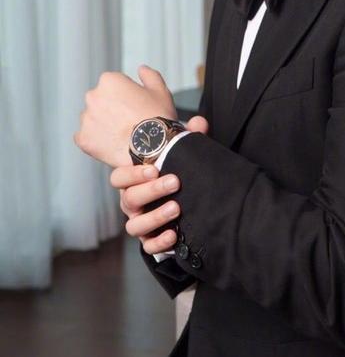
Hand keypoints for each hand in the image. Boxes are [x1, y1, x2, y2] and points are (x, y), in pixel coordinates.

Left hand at [74, 65, 176, 167]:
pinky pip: (87, 138)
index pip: (113, 85)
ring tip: (122, 135)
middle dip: (111, 109)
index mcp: (109, 80)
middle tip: (129, 121)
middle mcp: (93, 96)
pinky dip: (97, 141)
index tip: (135, 106)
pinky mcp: (83, 139)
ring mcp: (86, 118)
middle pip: (100, 101)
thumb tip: (141, 69)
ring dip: (103, 124)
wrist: (153, 148)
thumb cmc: (157, 118)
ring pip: (93, 119)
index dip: (126, 96)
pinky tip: (113, 144)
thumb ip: (149, 75)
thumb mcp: (160, 90)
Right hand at [110, 114, 208, 253]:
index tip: (154, 168)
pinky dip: (158, 242)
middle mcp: (132, 202)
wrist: (185, 201)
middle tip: (174, 182)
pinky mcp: (151, 240)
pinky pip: (148, 246)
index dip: (132, 174)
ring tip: (176, 208)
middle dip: (151, 191)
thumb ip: (188, 137)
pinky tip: (174, 234)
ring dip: (155, 217)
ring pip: (134, 226)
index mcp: (134, 180)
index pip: (119, 177)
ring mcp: (140, 221)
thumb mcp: (181, 153)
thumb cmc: (175, 171)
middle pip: (129, 199)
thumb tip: (199, 123)